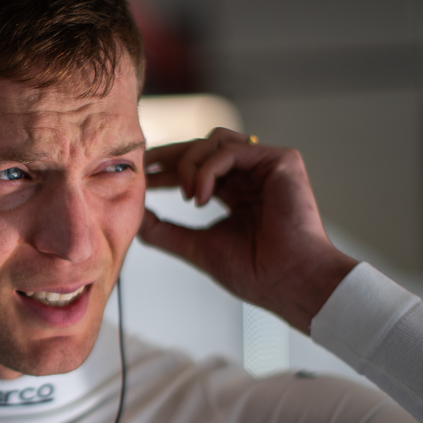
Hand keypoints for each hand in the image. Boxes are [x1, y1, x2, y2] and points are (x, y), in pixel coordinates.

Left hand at [137, 128, 356, 333]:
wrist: (286, 281)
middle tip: (145, 168)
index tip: (142, 178)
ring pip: (214, 141)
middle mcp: (252, 176)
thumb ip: (166, 231)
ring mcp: (267, 167)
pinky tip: (200, 196)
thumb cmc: (254, 272)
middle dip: (171, 156)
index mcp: (237, 194)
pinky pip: (230, 149)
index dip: (168, 170)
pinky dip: (208, 169)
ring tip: (187, 196)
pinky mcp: (281, 161)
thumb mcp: (197, 247)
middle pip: (204, 147)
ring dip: (190, 164)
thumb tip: (136, 218)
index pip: (198, 169)